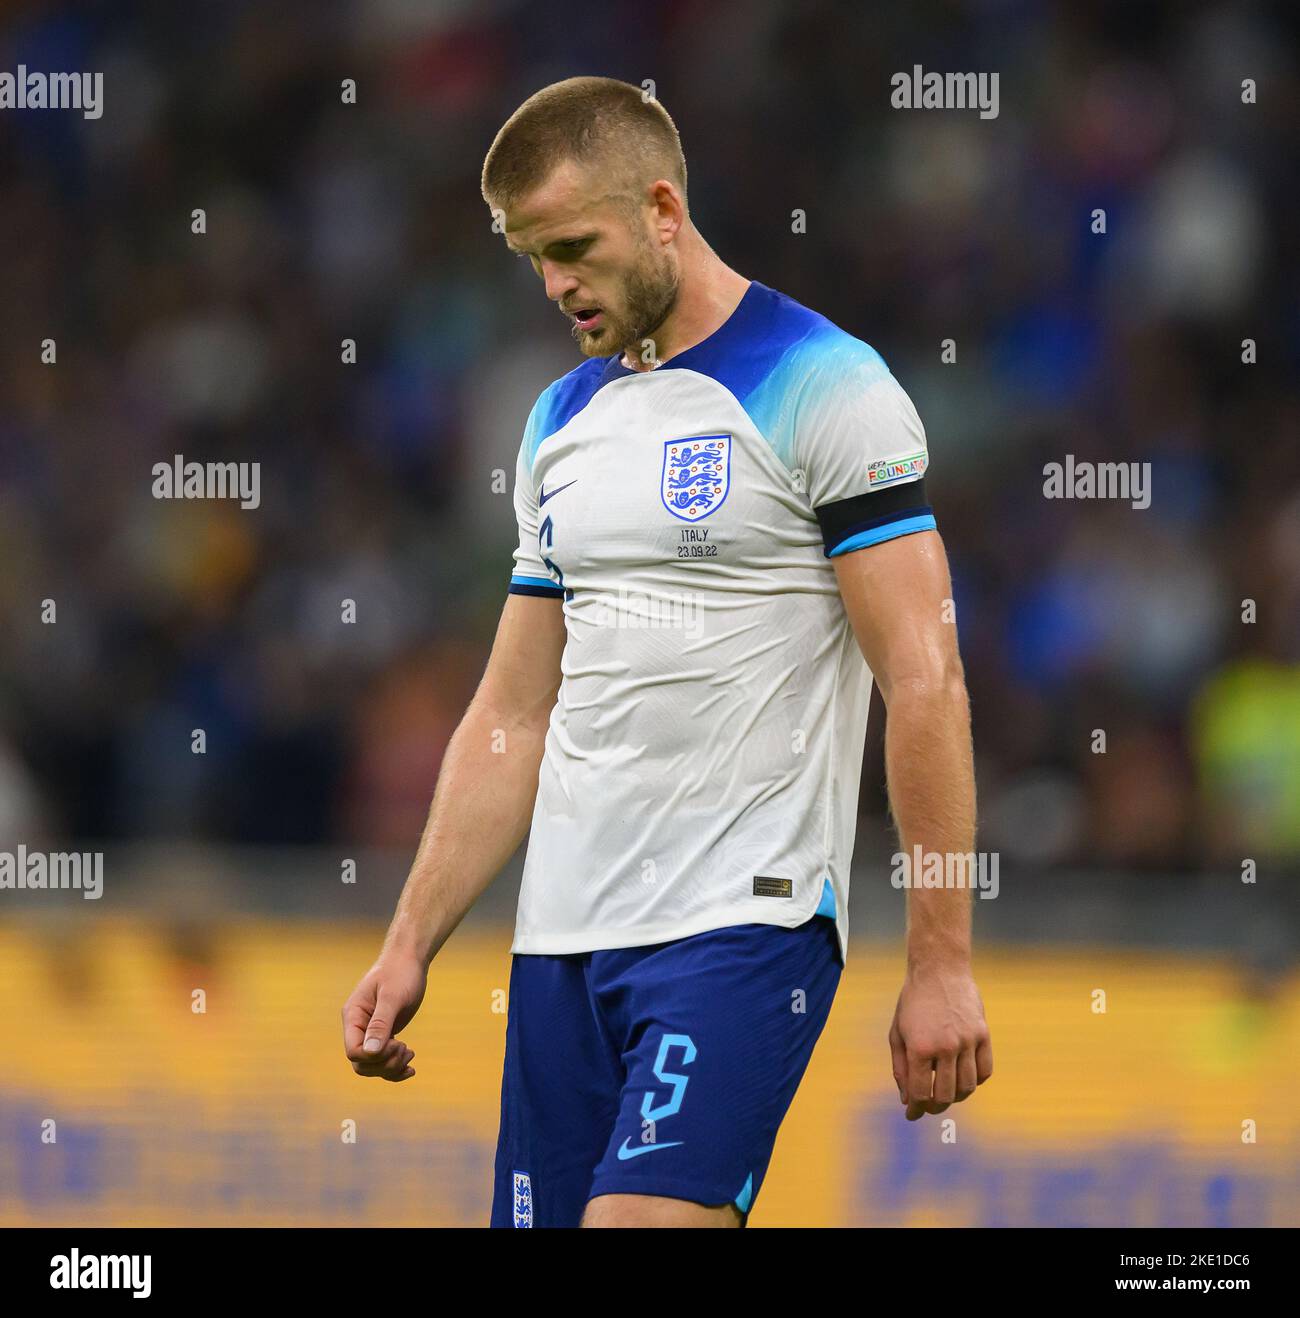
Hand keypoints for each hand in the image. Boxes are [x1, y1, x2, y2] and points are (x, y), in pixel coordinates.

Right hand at [342, 950, 428, 1081]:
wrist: (409, 960)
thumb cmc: (400, 973)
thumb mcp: (392, 997)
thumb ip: (381, 1023)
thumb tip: (371, 1052)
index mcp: (353, 1016)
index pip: (353, 1052)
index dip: (374, 1057)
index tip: (397, 1044)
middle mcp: (358, 1027)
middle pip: (362, 1064)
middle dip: (384, 1064)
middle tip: (406, 1050)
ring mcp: (370, 1032)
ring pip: (373, 1066)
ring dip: (392, 1067)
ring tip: (410, 1054)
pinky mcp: (384, 1034)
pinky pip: (384, 1060)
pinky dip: (395, 1068)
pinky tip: (410, 1069)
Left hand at [888, 962, 991, 1120]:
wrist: (939, 969)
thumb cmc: (913, 1001)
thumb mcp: (897, 1032)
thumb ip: (901, 1068)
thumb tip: (907, 1100)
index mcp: (920, 1047)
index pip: (921, 1093)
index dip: (916, 1109)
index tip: (912, 1115)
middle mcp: (946, 1047)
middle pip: (946, 1095)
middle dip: (934, 1106)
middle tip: (928, 1106)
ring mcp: (967, 1041)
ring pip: (967, 1087)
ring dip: (956, 1097)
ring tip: (946, 1093)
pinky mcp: (983, 1034)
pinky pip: (984, 1071)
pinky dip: (975, 1081)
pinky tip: (964, 1078)